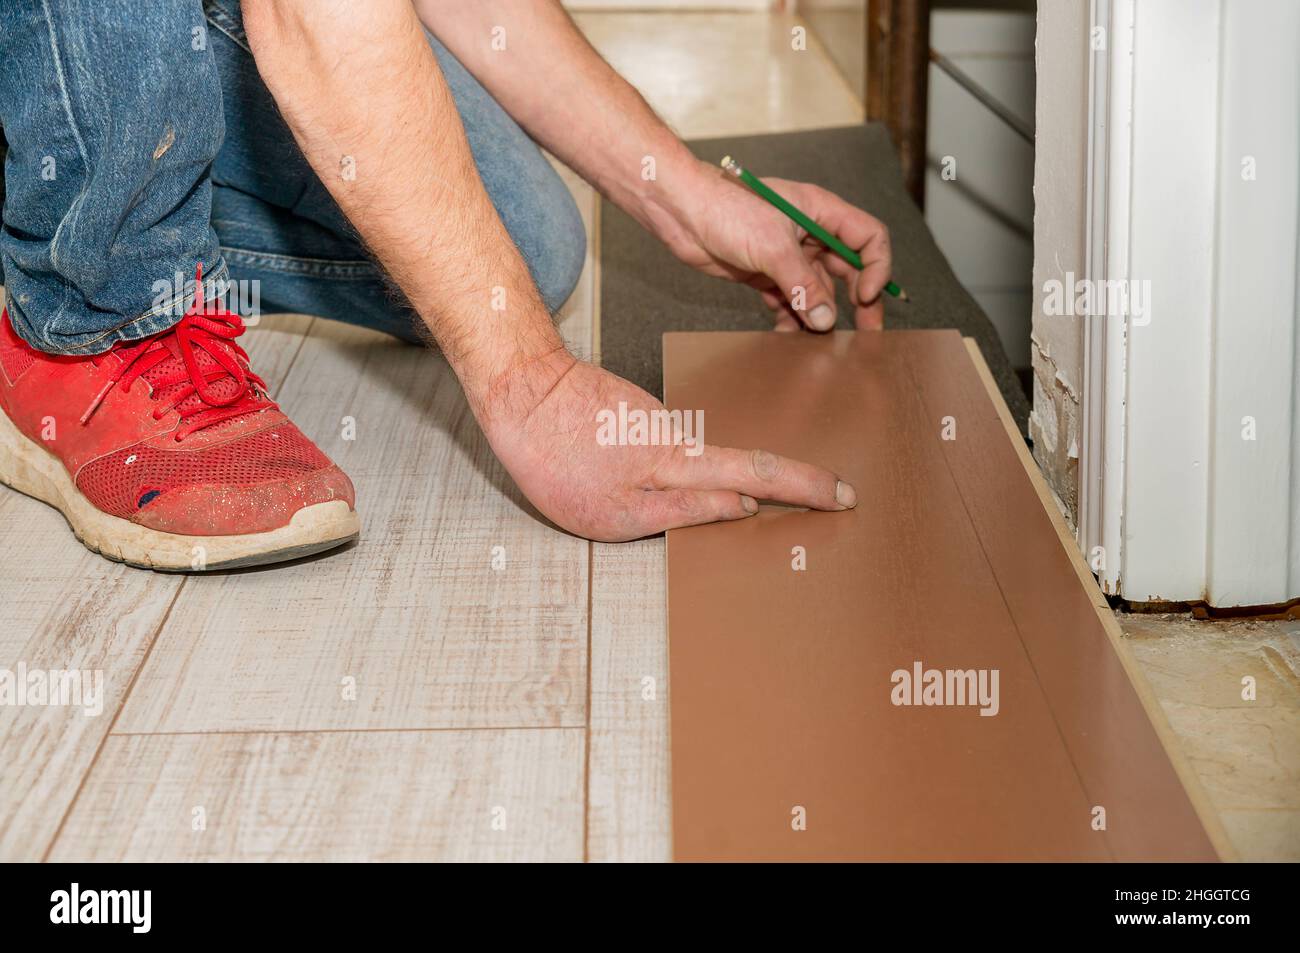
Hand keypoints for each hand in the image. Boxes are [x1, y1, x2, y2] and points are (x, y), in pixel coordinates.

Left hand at [478, 350, 856, 540]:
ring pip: (715, 460)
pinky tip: (695, 478)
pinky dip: (703, 469)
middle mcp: (679, 441)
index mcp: (677, 463)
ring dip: (748, 478)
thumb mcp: (613, 510)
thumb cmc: (554, 456)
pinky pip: (687, 452)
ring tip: (784, 494)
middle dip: (797, 481)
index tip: (843, 496)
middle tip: (837, 495)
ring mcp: (663, 429)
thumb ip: (683, 512)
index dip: (804, 487)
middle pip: (751, 463)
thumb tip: (743, 506)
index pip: (758, 475)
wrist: (521, 392)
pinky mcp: (644, 423)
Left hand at [651, 159, 892, 330]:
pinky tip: (786, 334)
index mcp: (821, 212)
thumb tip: (826, 319)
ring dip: (819, 315)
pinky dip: (792, 318)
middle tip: (866, 333)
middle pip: (849, 270)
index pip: (868, 238)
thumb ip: (803, 285)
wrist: (682, 214)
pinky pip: (790, 301)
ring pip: (818, 291)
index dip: (875, 268)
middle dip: (858, 301)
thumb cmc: (726, 209)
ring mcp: (788, 255)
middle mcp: (810, 233)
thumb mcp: (773, 247)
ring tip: (817, 341)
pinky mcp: (767, 274)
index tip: (864, 296)